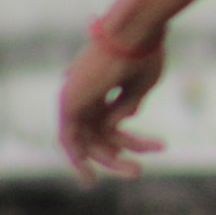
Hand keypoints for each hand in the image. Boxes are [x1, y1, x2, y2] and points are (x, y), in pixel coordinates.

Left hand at [58, 27, 168, 182]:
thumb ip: (126, 106)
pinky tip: (90, 177)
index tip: (146, 150)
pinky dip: (77, 159)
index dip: (121, 140)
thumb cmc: (142, 56)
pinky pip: (69, 140)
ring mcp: (75, 97)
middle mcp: (84, 91)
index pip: (106, 120)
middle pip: (98, 133)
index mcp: (100, 83)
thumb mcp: (139, 88)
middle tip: (139, 170)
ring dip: (109, 160)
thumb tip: (117, 126)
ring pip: (87, 139)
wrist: (133, 36)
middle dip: (119, 154)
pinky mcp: (69, 105)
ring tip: (137, 171)